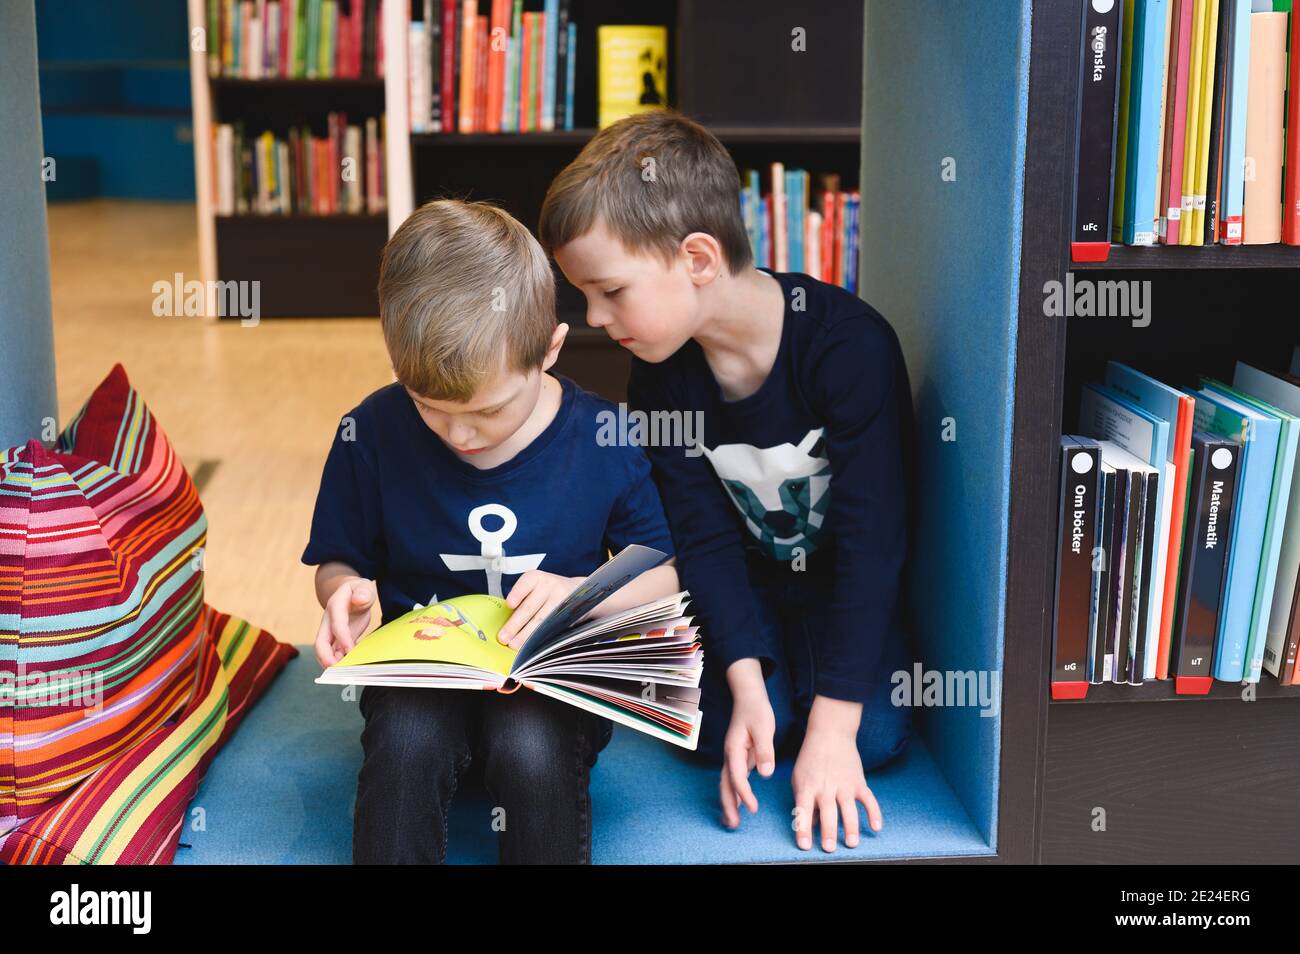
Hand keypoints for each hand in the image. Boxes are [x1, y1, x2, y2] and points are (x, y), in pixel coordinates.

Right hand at [314, 577, 375, 666]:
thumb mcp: (363, 587)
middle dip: (325, 656)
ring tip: (344, 673)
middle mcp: (328, 620)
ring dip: (332, 662)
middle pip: (320, 642)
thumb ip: (363, 592)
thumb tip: (359, 599)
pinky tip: (349, 668)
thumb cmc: (358, 591)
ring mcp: (330, 632)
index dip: (342, 636)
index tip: (349, 649)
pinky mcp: (336, 640)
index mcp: (335, 605)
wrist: (351, 594)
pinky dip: (339, 662)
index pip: (336, 623)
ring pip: (325, 651)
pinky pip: (334, 653)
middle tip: (336, 669)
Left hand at [497, 570, 581, 648]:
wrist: (578, 592)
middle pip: (530, 607)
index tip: (509, 604)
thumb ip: (522, 602)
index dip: (517, 593)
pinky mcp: (570, 614)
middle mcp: (550, 586)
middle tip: (503, 637)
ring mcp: (561, 600)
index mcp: (537, 578)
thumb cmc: (547, 593)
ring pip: (542, 621)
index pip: (526, 583)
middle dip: (515, 624)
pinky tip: (531, 646)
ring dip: (526, 635)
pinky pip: (553, 628)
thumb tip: (505, 625)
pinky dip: (540, 638)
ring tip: (514, 645)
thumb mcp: (536, 589)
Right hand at [719, 659, 776, 828]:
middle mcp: (730, 755)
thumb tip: (765, 773)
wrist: (748, 696)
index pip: (737, 776)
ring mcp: (733, 756)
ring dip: (729, 802)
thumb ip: (765, 751)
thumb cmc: (756, 710)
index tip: (753, 808)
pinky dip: (735, 793)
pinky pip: (734, 779)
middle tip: (733, 824)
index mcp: (734, 748)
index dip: (744, 794)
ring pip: (727, 783)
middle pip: (725, 784)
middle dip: (728, 805)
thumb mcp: (764, 727)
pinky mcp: (739, 757)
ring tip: (732, 821)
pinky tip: (739, 804)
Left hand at [791, 697, 879, 851]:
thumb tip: (810, 824)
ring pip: (849, 808)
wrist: (830, 733)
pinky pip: (869, 799)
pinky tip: (876, 827)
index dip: (803, 828)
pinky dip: (874, 813)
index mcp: (807, 786)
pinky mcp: (859, 782)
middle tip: (829, 849)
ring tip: (852, 844)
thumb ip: (803, 802)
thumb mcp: (799, 778)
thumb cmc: (810, 759)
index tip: (804, 845)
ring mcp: (844, 785)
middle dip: (829, 831)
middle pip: (827, 812)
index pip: (803, 810)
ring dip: (851, 827)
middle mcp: (826, 787)